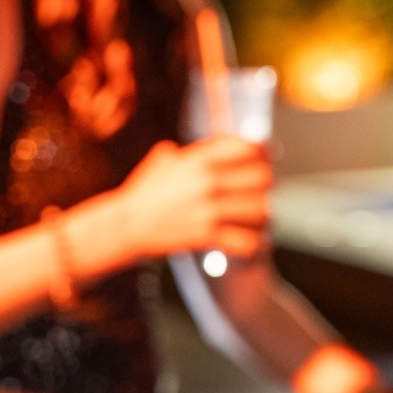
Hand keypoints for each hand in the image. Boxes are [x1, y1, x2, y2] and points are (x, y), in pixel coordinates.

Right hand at [116, 136, 271, 261]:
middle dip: (266, 187)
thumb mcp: (162, 161)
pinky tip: (251, 243)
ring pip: (260, 210)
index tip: (265, 162)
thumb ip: (185, 151)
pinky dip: (253, 244)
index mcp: (200, 159)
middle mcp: (208, 181)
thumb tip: (196, 148)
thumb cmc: (143, 194)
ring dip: (263, 217)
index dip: (263, 155)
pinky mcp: (206, 236)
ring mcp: (208, 209)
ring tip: (259, 221)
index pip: (249, 148)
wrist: (126, 225)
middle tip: (260, 194)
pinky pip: (246, 241)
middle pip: (262, 178)